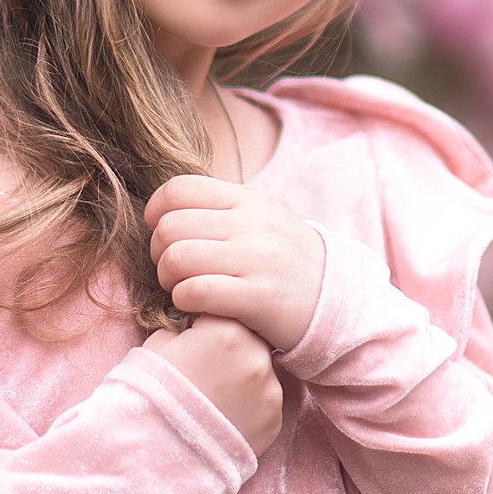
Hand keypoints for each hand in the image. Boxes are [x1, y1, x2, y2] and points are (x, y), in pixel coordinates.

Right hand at [141, 316, 281, 456]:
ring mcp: (269, 391)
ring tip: (213, 399)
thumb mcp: (159, 344)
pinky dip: (249, 408)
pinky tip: (223, 417)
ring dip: (243, 380)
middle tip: (206, 372)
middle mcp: (256, 357)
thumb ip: (187, 329)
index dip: (209, 325)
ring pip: (261, 374)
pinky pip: (265, 404)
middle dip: (232, 351)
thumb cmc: (149, 393)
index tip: (197, 341)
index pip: (226, 311)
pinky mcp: (273, 421)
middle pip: (250, 341)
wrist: (153, 451)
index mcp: (227, 330)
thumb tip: (196, 327)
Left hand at [145, 175, 325, 352]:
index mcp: (247, 200)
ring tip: (180, 287)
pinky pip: (197, 291)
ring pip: (178, 258)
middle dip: (158, 252)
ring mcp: (256, 260)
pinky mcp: (258, 298)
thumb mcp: (260, 220)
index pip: (179, 189)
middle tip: (170, 269)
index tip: (160, 233)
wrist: (336, 299)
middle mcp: (251, 225)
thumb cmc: (285, 261)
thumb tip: (166, 207)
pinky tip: (193, 303)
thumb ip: (219, 208)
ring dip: (167, 278)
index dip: (156, 212)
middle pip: (170, 227)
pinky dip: (183, 299)